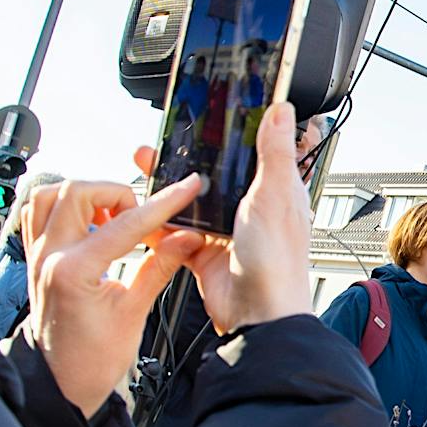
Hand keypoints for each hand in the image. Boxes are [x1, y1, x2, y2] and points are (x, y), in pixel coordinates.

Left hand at [21, 172, 209, 418]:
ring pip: (49, 195)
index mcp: (73, 272)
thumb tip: (186, 237)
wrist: (62, 384)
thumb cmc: (92, 360)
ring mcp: (36, 257)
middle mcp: (48, 257)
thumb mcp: (135, 312)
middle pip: (77, 191)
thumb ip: (159, 266)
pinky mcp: (34, 260)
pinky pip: (37, 214)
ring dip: (85, 196)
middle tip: (140, 216)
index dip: (163, 204)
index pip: (125, 223)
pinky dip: (62, 207)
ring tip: (110, 217)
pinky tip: (88, 224)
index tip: (185, 189)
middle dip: (117, 194)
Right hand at [134, 101, 312, 334]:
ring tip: (144, 169)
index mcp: (274, 190)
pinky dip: (159, 224)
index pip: (252, 151)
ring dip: (166, 188)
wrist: (257, 316)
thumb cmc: (278, 261)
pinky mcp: (203, 252)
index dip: (230, 134)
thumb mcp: (274, 195)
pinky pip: (175, 233)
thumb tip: (282, 110)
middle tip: (160, 144)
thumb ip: (274, 152)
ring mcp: (226, 231)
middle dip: (185, 159)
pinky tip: (144, 211)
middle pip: (213, 175)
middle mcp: (250, 208)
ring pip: (190, 201)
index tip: (206, 116)